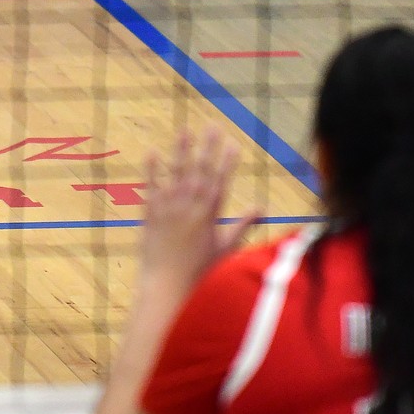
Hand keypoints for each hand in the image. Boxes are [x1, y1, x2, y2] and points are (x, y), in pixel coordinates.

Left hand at [141, 127, 255, 293]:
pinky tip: (153, 151)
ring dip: (182, 151)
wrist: (168, 287)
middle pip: (201, 172)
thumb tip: (262, 208)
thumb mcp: (226, 248)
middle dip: (208, 147)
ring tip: (186, 130)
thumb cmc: (201, 272)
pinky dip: (152, 169)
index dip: (228, 162)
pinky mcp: (151, 214)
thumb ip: (243, 225)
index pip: (221, 182)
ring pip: (177, 174)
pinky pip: (151, 187)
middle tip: (213, 126)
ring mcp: (169, 209)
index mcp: (209, 215)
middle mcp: (190, 207)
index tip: (234, 143)